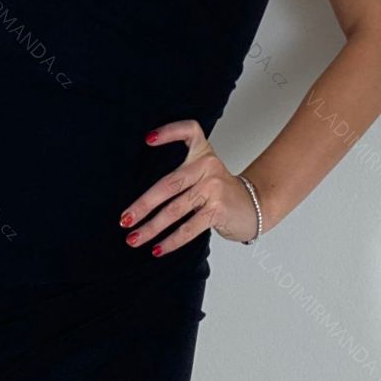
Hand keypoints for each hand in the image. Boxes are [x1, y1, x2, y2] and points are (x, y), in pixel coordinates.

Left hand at [118, 118, 261, 254]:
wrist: (255, 207)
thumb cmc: (221, 191)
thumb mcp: (205, 171)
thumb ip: (181, 172)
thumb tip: (141, 197)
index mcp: (203, 153)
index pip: (189, 131)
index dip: (169, 132)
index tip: (148, 139)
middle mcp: (208, 166)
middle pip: (169, 184)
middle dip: (143, 205)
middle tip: (125, 219)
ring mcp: (214, 188)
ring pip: (174, 210)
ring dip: (151, 228)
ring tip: (134, 238)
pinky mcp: (218, 210)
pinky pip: (188, 228)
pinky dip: (171, 241)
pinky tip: (158, 249)